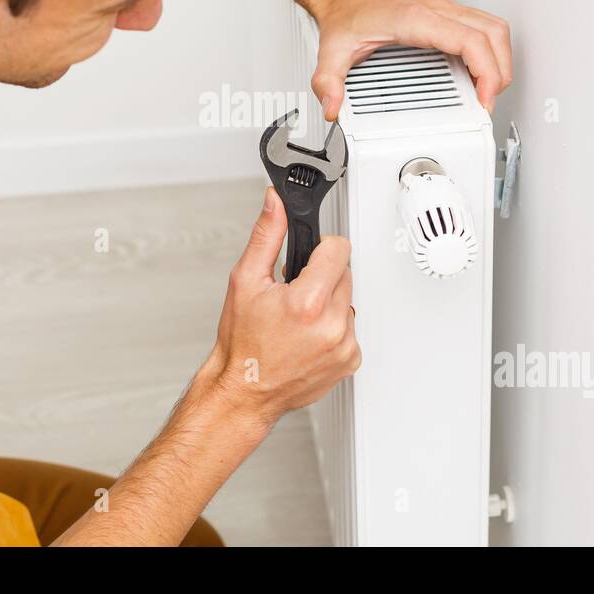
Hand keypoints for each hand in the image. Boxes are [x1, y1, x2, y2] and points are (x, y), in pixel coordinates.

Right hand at [205, 187, 359, 426]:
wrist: (245, 390)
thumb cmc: (242, 343)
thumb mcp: (245, 280)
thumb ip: (267, 235)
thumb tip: (276, 203)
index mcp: (308, 302)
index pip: (339, 248)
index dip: (319, 248)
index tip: (305, 260)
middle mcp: (332, 325)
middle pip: (345, 273)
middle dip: (321, 276)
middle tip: (294, 293)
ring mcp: (345, 346)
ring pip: (348, 300)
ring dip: (329, 302)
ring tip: (299, 318)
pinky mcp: (350, 361)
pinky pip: (351, 327)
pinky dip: (333, 328)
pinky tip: (308, 336)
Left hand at [309, 0, 512, 119]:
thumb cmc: (346, 14)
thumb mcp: (331, 51)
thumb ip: (328, 82)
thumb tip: (332, 107)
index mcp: (415, 18)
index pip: (469, 40)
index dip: (486, 71)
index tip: (484, 99)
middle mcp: (436, 10)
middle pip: (492, 33)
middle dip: (499, 71)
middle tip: (488, 101)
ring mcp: (445, 9)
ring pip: (493, 27)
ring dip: (500, 59)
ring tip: (489, 89)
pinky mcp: (447, 14)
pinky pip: (483, 27)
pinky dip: (490, 51)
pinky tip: (479, 72)